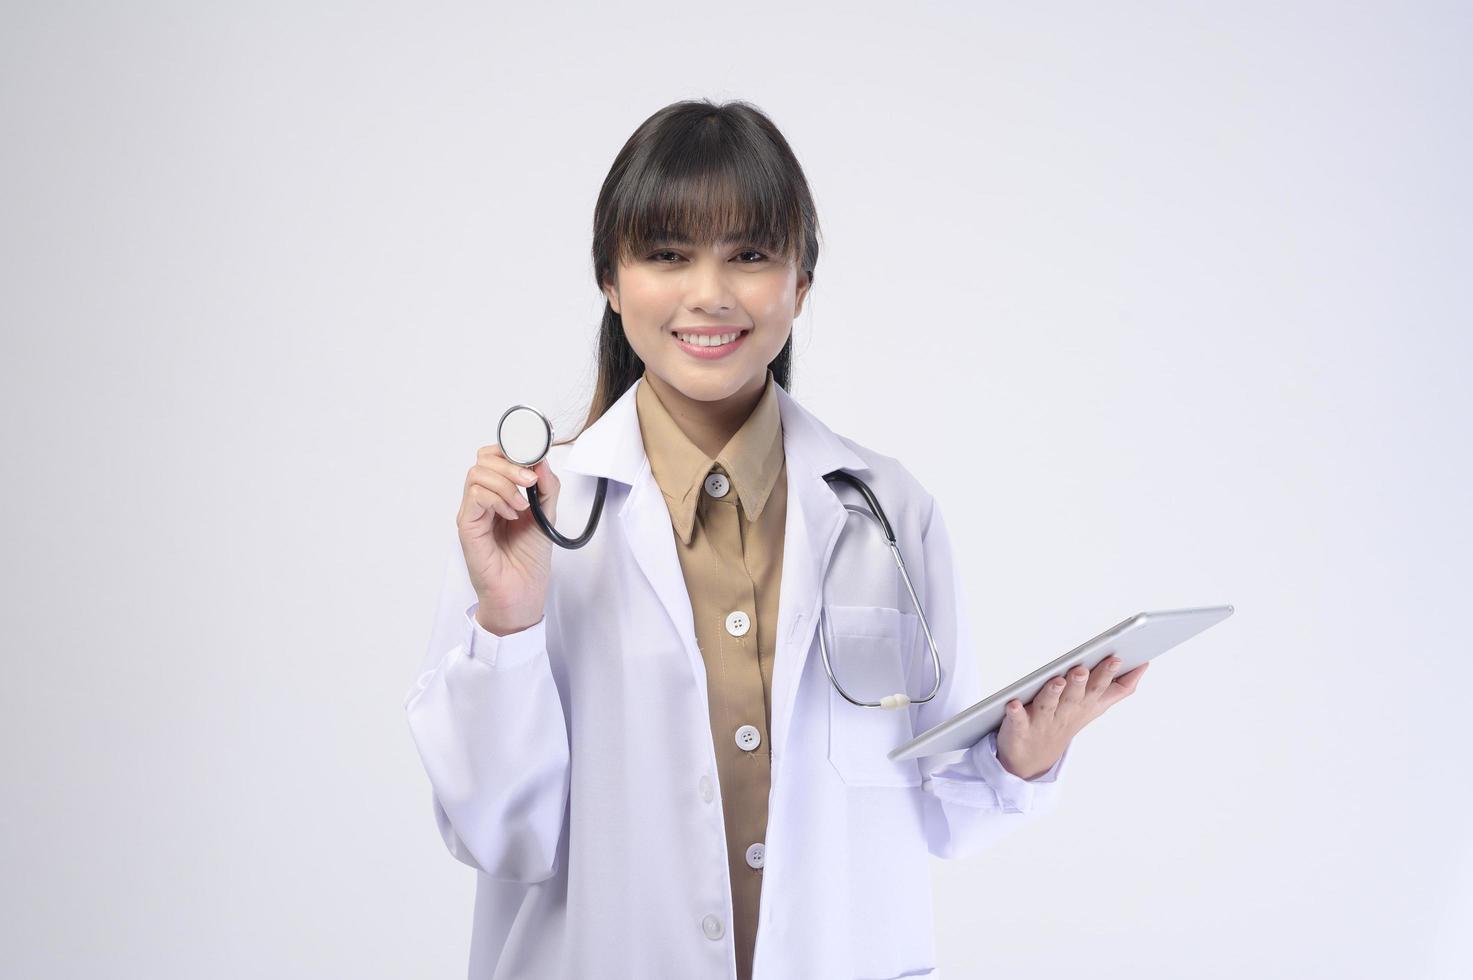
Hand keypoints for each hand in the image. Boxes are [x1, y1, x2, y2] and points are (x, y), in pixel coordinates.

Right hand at [457, 444, 561, 635]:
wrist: (522, 591)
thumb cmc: (529, 559)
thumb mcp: (547, 514)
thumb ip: (546, 487)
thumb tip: (541, 460)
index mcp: (501, 492)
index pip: (497, 456)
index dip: (514, 450)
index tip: (535, 458)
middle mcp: (484, 498)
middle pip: (484, 458)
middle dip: (510, 462)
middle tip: (530, 480)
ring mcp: (473, 511)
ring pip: (477, 473)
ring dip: (505, 483)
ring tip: (521, 505)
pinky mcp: (467, 525)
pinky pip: (475, 495)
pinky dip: (496, 498)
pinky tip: (510, 514)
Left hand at [995, 657, 1148, 779]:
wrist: (1031, 760)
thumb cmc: (1064, 722)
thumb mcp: (1095, 707)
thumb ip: (1118, 688)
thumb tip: (1143, 666)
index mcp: (1083, 705)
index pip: (1097, 688)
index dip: (1107, 674)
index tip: (1117, 658)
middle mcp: (1064, 713)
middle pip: (1074, 696)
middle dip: (1080, 682)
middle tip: (1083, 668)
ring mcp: (1042, 722)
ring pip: (1048, 705)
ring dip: (1053, 693)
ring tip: (1056, 680)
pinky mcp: (1018, 729)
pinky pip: (1017, 720)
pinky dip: (1016, 712)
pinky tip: (1013, 704)